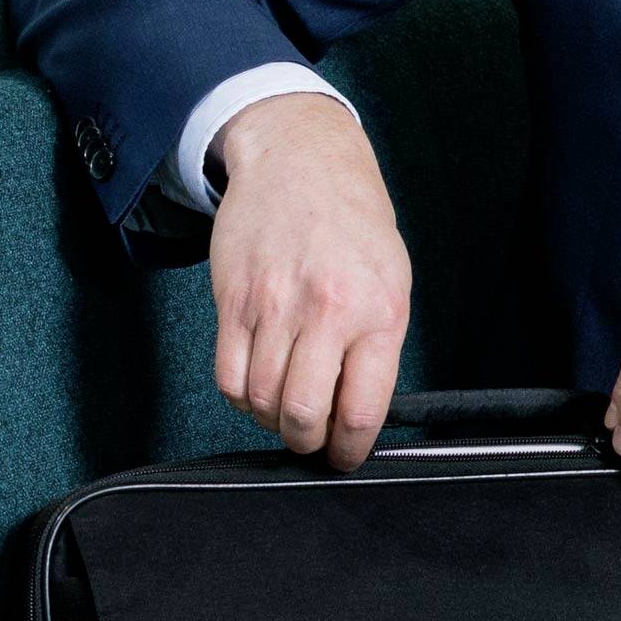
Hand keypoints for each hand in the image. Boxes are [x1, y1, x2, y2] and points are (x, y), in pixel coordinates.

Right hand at [207, 94, 412, 470]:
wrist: (301, 162)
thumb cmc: (355, 226)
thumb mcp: (393, 282)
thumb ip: (379, 347)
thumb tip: (360, 414)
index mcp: (377, 311)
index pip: (360, 409)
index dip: (349, 450)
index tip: (344, 459)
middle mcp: (325, 311)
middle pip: (301, 414)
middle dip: (306, 442)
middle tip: (312, 439)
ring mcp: (273, 306)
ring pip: (259, 401)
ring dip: (271, 421)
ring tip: (287, 409)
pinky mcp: (232, 302)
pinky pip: (227, 377)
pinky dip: (241, 398)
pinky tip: (258, 387)